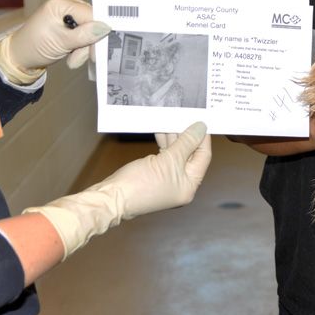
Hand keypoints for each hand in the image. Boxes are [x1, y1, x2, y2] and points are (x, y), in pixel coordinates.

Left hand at [0, 0, 110, 81]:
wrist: (20, 56)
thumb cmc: (33, 46)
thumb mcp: (60, 42)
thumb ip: (84, 35)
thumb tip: (105, 27)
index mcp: (62, 2)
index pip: (92, 14)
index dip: (98, 32)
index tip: (97, 51)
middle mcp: (67, 4)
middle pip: (93, 22)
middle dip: (89, 43)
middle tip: (79, 58)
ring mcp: (68, 13)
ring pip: (91, 30)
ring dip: (84, 48)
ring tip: (73, 59)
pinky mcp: (70, 23)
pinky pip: (85, 34)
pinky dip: (82, 47)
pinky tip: (73, 54)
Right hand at [24, 122, 211, 258]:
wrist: (111, 198)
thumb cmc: (141, 183)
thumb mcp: (168, 159)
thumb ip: (186, 142)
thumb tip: (200, 128)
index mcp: (190, 185)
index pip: (203, 157)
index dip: (203, 138)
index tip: (201, 120)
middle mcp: (181, 184)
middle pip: (190, 155)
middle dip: (187, 135)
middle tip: (185, 116)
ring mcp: (167, 181)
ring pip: (176, 154)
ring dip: (174, 137)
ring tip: (171, 119)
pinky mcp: (154, 176)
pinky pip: (164, 157)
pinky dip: (164, 144)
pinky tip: (161, 131)